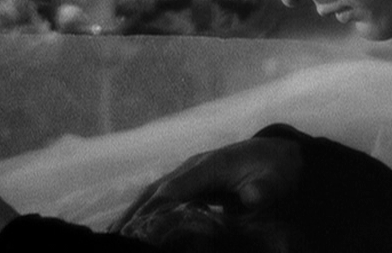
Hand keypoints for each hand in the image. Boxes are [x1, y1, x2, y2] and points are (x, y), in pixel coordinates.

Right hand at [109, 137, 302, 232]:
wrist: (279, 155)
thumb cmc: (275, 170)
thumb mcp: (274, 180)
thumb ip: (261, 190)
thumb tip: (252, 197)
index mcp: (210, 165)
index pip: (176, 187)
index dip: (157, 207)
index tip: (140, 227)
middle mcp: (194, 166)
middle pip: (157, 190)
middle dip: (136, 213)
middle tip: (116, 236)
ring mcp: (189, 172)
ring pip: (153, 192)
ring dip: (133, 212)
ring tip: (112, 234)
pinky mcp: (189, 181)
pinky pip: (160, 196)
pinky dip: (142, 209)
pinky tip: (128, 224)